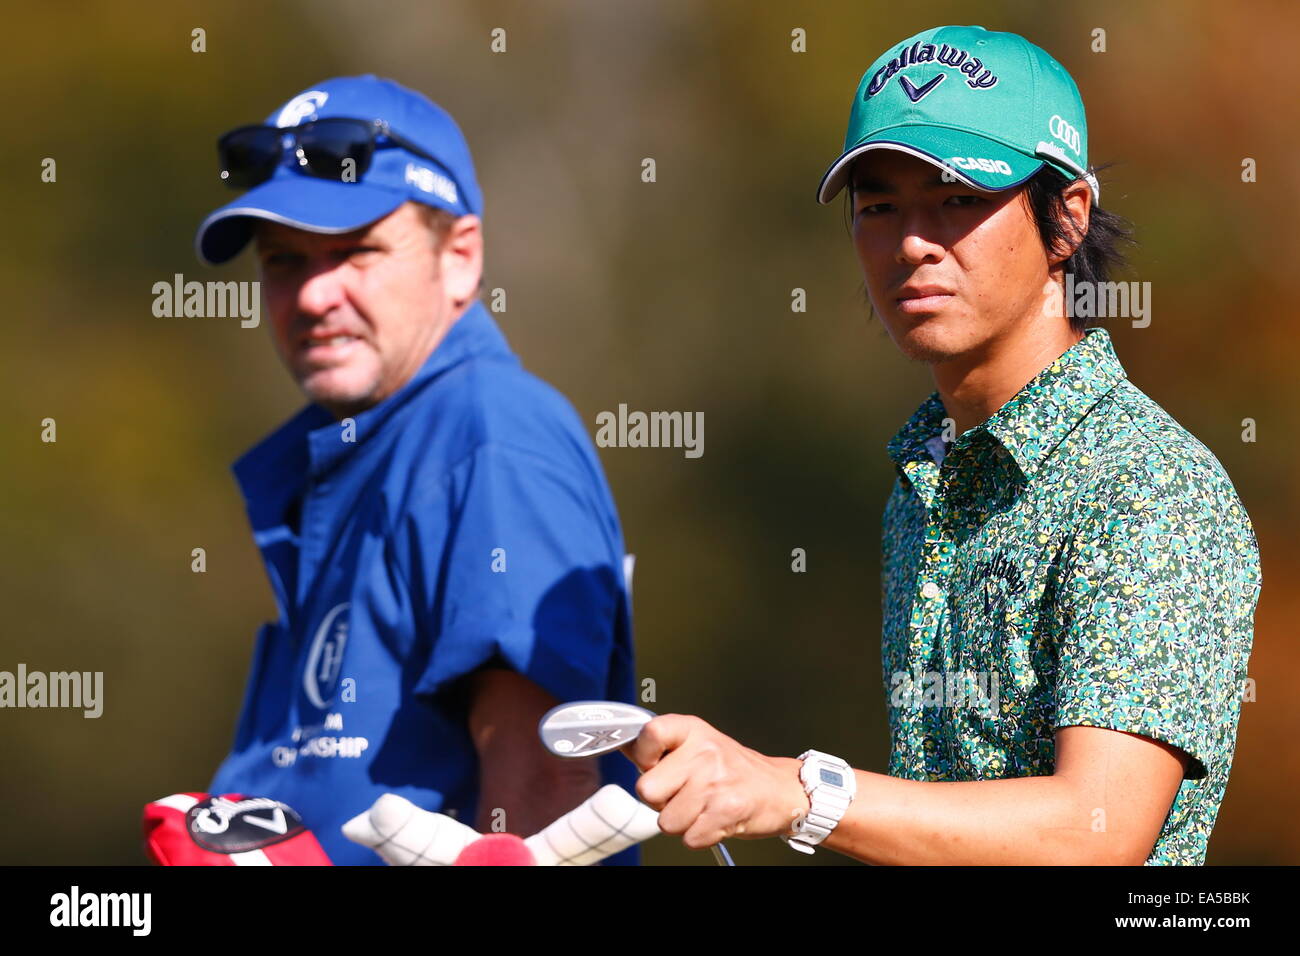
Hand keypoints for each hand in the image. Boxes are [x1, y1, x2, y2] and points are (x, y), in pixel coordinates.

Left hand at [623, 714, 808, 850]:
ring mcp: (715, 782)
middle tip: (684, 793)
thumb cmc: (733, 769)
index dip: (643, 755)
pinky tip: (714, 820)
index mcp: (692, 729)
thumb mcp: (698, 744)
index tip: (653, 762)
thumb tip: (621, 742)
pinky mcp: (726, 811)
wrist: (780, 789)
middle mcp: (704, 752)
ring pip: (666, 821)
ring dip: (682, 822)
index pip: (649, 733)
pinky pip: (689, 838)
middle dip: (661, 801)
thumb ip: (660, 746)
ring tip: (703, 807)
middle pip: (647, 790)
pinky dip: (699, 836)